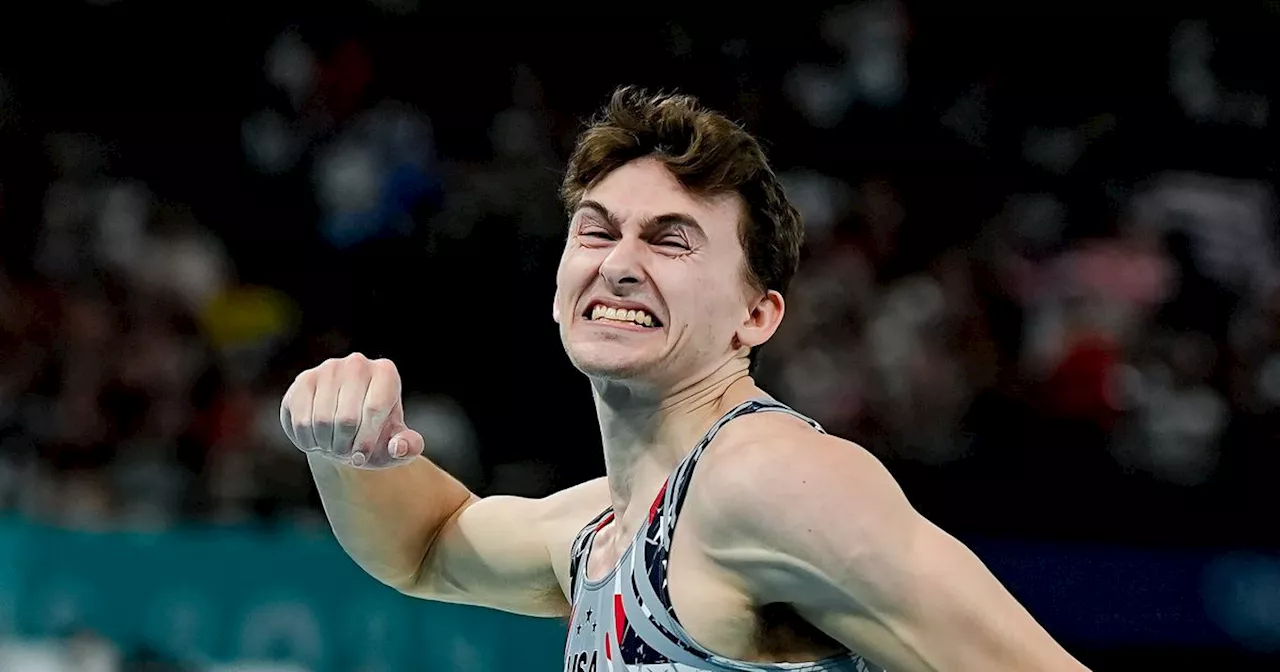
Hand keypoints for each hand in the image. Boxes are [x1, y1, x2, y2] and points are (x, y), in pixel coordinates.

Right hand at [280, 353, 424, 468]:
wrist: (347, 430)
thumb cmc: (377, 436)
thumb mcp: (397, 444)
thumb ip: (409, 447)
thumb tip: (400, 447)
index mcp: (386, 373)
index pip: (374, 409)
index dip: (366, 441)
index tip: (362, 457)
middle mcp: (357, 363)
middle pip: (346, 418)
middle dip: (345, 445)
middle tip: (346, 452)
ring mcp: (328, 369)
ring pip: (320, 420)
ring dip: (326, 445)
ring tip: (333, 445)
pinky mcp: (304, 380)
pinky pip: (299, 419)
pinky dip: (307, 440)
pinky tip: (315, 440)